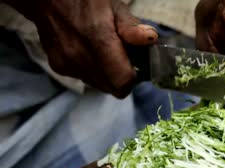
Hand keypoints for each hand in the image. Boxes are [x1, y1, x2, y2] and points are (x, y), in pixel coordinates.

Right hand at [5, 0, 157, 97]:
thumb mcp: (113, 6)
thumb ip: (131, 26)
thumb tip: (150, 39)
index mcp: (98, 40)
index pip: (122, 82)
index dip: (133, 78)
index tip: (136, 66)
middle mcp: (80, 57)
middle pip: (112, 88)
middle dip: (121, 78)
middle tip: (122, 58)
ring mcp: (68, 64)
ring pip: (99, 86)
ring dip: (107, 76)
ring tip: (105, 53)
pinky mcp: (59, 68)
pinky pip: (85, 79)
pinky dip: (92, 71)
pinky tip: (90, 52)